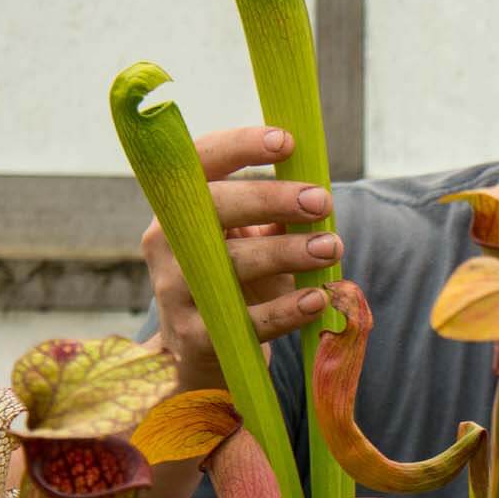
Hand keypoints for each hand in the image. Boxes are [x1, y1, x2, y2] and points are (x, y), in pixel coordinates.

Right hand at [140, 125, 341, 390]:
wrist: (202, 357)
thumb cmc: (237, 282)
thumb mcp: (247, 241)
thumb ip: (273, 215)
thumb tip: (316, 189)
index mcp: (180, 208)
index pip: (198, 163)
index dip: (239, 146)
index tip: (286, 140)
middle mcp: (166, 244)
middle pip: (211, 208)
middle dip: (269, 198)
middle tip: (322, 200)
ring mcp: (175, 292)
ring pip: (229, 264)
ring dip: (287, 252)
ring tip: (332, 247)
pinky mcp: (194, 338)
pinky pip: (243, 321)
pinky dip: (285, 310)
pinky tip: (317, 299)